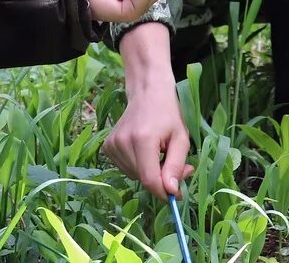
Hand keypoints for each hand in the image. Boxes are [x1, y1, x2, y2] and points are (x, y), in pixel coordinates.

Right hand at [106, 24, 195, 198]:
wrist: (147, 92)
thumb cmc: (168, 114)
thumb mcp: (181, 138)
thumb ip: (176, 166)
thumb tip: (171, 192)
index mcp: (143, 139)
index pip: (149, 179)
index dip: (163, 192)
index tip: (176, 194)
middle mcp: (123, 142)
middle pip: (142, 179)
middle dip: (160, 178)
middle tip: (173, 162)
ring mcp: (112, 144)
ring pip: (134, 175)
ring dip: (148, 171)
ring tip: (157, 151)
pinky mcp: (107, 146)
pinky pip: (126, 168)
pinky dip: (138, 165)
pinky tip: (143, 149)